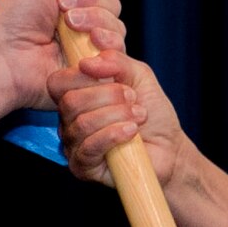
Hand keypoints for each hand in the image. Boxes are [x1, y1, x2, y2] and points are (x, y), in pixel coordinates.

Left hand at [0, 0, 125, 130]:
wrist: (6, 56)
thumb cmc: (14, 16)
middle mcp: (83, 19)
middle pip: (114, 3)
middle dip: (89, 0)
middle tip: (61, 8)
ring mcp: (88, 45)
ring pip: (117, 26)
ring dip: (93, 21)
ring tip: (67, 28)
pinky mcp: (93, 68)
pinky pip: (117, 54)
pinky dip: (103, 46)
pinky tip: (84, 46)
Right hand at [48, 51, 183, 187]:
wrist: (169, 147)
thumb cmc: (151, 112)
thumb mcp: (139, 75)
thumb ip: (115, 59)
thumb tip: (88, 61)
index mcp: (77, 95)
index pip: (58, 82)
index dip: (82, 75)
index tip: (114, 75)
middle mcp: (70, 120)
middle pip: (70, 101)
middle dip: (108, 95)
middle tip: (132, 98)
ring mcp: (74, 144)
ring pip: (82, 123)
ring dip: (117, 115)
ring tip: (138, 116)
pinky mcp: (82, 167)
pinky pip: (88, 147)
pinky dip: (114, 135)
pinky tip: (131, 132)